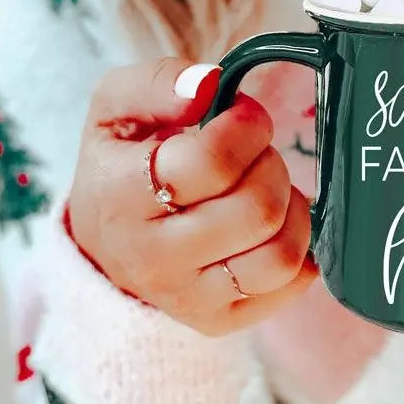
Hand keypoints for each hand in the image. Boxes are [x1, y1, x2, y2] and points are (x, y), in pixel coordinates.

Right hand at [69, 58, 317, 335]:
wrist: (104, 246)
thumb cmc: (120, 166)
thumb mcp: (114, 108)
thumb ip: (156, 82)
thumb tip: (209, 84)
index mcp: (119, 196)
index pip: (211, 162)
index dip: (246, 127)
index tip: (244, 115)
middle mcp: (151, 257)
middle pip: (256, 207)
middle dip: (269, 163)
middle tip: (254, 152)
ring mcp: (188, 298)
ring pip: (280, 253)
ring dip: (291, 206)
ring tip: (266, 187)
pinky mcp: (220, 320)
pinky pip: (291, 283)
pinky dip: (299, 245)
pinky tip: (273, 223)